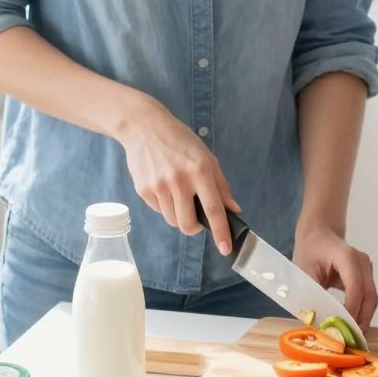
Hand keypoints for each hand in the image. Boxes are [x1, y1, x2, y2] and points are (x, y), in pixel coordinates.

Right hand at [115, 96, 239, 254]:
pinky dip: (165, 206)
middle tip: (197, 219)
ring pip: (173, 221)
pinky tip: (164, 187)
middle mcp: (179, 180)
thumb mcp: (206, 157)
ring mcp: (159, 186)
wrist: (144, 127)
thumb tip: (234, 210)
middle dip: (195, 228)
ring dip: (179, 216)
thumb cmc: (180, 141)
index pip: (213, 209)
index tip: (225, 249)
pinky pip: (159, 211)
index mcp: (199, 171)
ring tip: (178, 195)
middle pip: (188, 225)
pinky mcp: (144, 190)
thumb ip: (221, 185)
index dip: (221, 232)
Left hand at [293, 222, 377, 332]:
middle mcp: (362, 262)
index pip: (355, 287)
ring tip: (351, 337)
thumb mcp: (304, 272)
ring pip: (371, 299)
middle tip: (350, 340)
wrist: (319, 236)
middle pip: (369, 296)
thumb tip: (319, 321)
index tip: (343, 329)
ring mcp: (367, 270)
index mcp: (347, 257)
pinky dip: (361, 313)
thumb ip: (312, 295)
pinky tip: (352, 326)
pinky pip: (368, 298)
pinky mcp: (366, 278)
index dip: (352, 310)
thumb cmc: (310, 251)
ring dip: (363, 319)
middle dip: (361, 320)